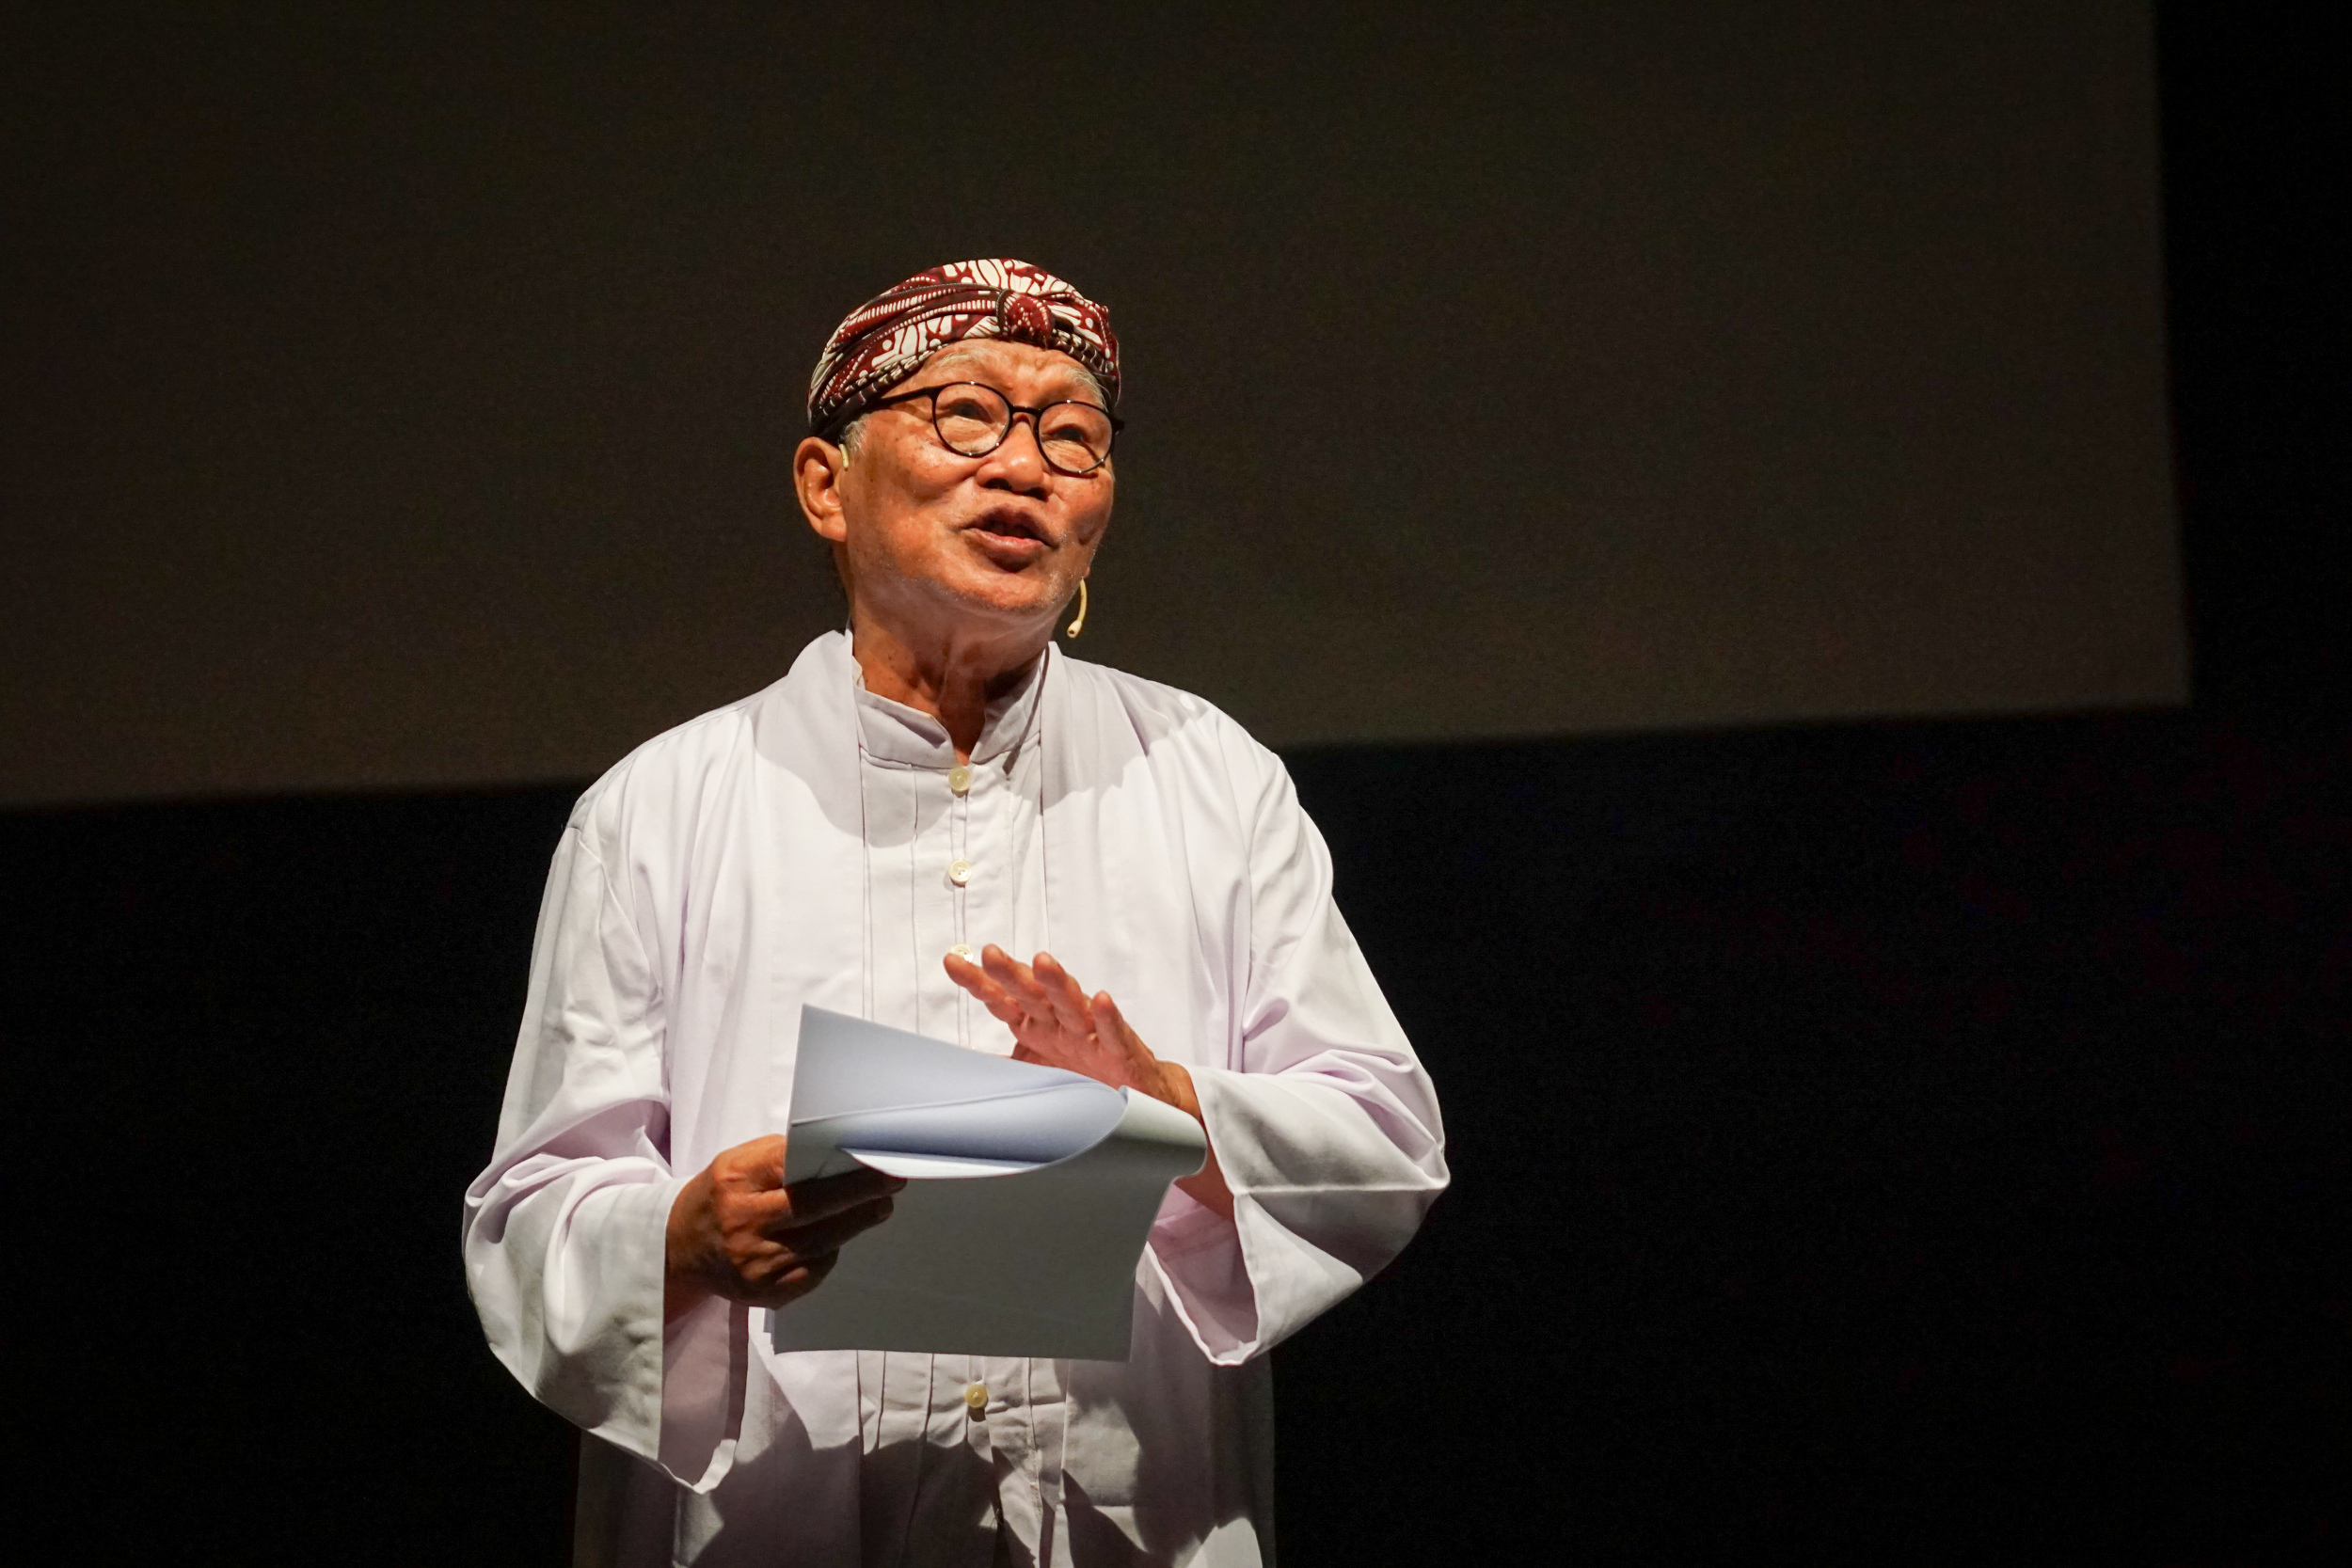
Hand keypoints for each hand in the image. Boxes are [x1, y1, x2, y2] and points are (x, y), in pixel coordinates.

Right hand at [664, 1135, 902, 1323]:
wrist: (680, 1249)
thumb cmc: (721, 1196)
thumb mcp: (738, 1163)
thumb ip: (781, 1156)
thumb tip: (837, 1153)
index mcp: (736, 1182)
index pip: (796, 1170)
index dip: (839, 1167)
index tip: (874, 1160)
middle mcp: (742, 1223)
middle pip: (814, 1208)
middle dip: (860, 1194)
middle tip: (893, 1184)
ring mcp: (753, 1263)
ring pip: (821, 1242)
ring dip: (856, 1224)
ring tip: (879, 1208)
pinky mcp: (764, 1293)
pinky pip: (813, 1270)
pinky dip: (831, 1252)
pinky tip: (841, 1237)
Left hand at [944, 945, 1233, 1219]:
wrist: (1141, 1100)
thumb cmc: (1089, 1078)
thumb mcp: (1036, 1073)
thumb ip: (1002, 1066)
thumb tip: (958, 1069)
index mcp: (1039, 1027)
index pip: (1005, 1000)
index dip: (980, 981)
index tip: (953, 962)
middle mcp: (1063, 1025)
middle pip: (1034, 994)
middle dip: (1012, 973)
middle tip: (990, 954)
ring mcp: (1093, 1037)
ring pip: (1073, 1006)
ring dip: (1059, 983)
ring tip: (1043, 963)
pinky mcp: (1122, 1055)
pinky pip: (1114, 1035)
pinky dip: (1108, 1019)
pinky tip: (1100, 1000)